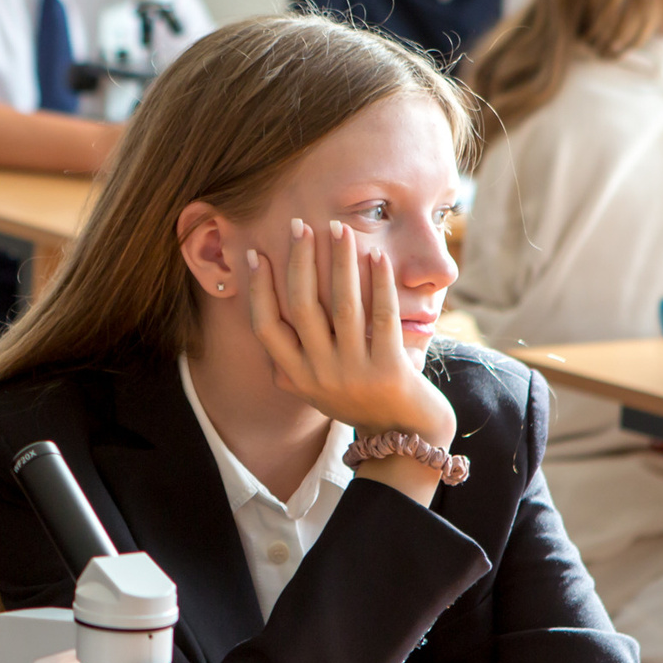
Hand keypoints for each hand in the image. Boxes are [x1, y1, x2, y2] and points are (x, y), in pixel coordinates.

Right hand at [244, 217, 454, 447]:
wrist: (405, 436)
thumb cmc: (357, 400)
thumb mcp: (314, 388)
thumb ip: (289, 361)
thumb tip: (261, 312)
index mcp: (295, 376)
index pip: (265, 326)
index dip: (258, 289)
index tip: (256, 254)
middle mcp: (320, 375)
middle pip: (301, 307)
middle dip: (299, 261)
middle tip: (300, 225)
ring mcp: (354, 373)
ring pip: (342, 306)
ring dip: (339, 262)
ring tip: (339, 229)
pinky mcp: (389, 370)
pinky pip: (381, 317)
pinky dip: (378, 283)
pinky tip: (376, 256)